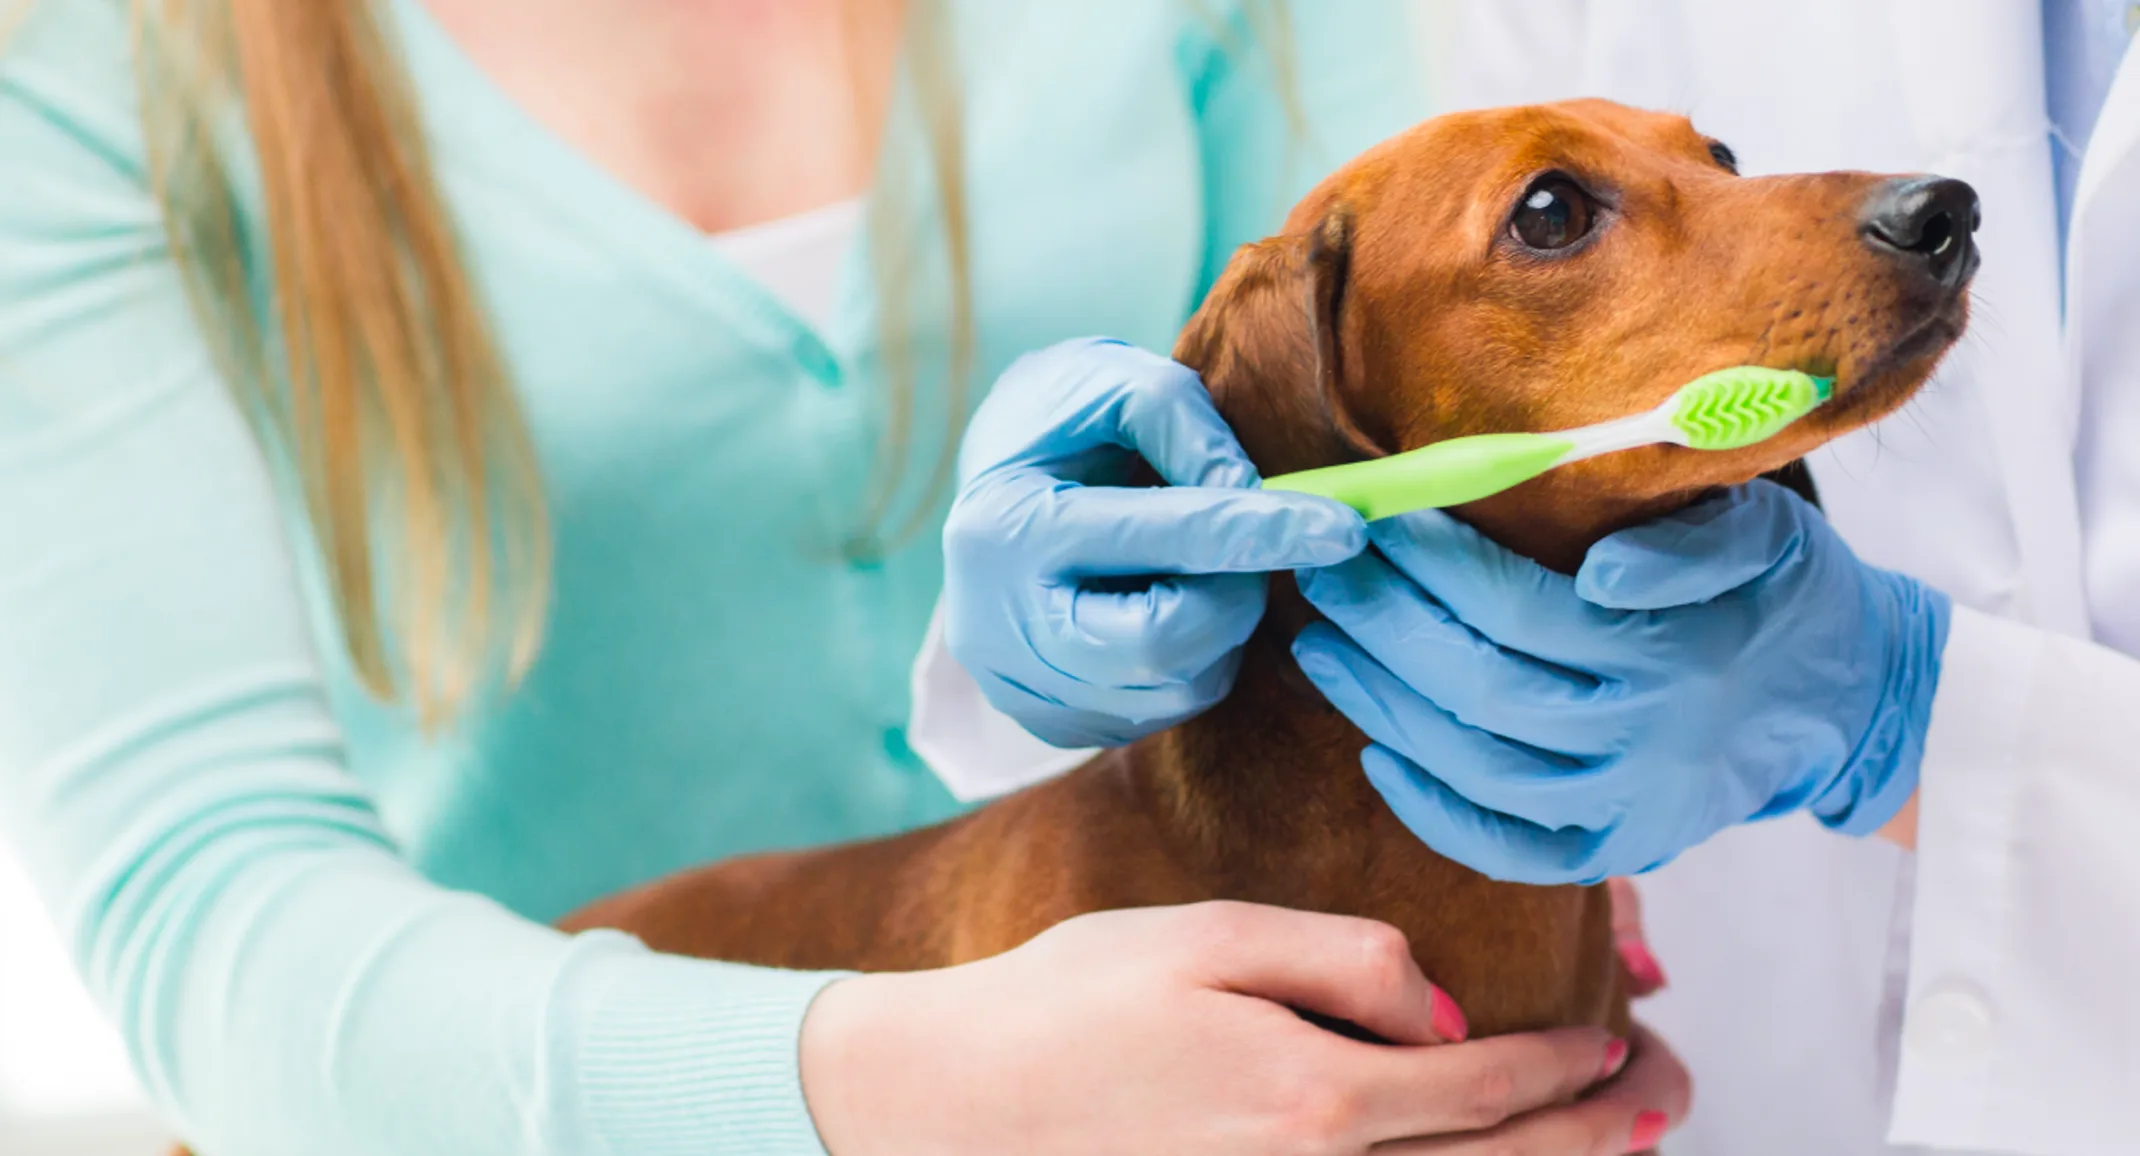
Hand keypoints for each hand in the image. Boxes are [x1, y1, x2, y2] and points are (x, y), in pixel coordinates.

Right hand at [800, 902, 1684, 1154]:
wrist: (953, 1107)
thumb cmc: (1071, 1004)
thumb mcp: (1207, 935)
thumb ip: (1341, 958)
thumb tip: (1445, 1005)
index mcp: (1318, 1098)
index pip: (1488, 1085)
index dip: (1571, 1061)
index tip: (1624, 1032)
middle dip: (1601, 1130)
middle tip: (1670, 1091)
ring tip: (1619, 1139)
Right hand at [943, 338, 1364, 747]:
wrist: (993, 490)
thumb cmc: (1060, 424)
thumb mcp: (1116, 383)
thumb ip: (1186, 427)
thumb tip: (1255, 496)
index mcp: (1008, 529)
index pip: (1162, 538)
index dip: (1263, 530)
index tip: (1343, 526)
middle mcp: (1000, 626)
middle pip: (1164, 643)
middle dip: (1234, 594)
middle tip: (1252, 547)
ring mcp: (1023, 687)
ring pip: (1174, 685)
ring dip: (1217, 625)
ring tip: (1191, 564)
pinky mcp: (1053, 722)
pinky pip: (1161, 708)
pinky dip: (1192, 658)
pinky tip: (1164, 603)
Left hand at [1292, 480, 1949, 884]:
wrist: (1851, 701)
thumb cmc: (1786, 593)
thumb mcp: (1763, 531)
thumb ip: (1685, 544)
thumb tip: (1597, 572)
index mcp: (1668, 656)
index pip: (1516, 609)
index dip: (1433, 565)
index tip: (1373, 517)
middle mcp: (1639, 743)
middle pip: (1478, 688)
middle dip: (1385, 626)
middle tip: (1322, 571)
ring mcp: (1624, 809)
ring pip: (1476, 767)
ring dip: (1384, 707)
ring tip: (1322, 647)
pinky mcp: (1615, 850)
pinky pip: (1506, 849)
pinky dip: (1433, 811)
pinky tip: (1377, 754)